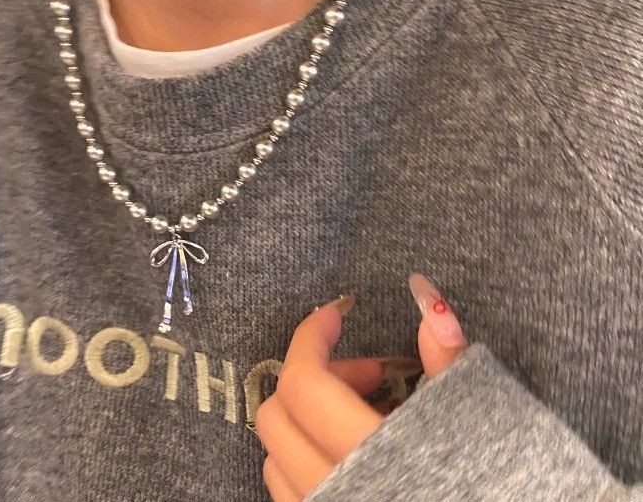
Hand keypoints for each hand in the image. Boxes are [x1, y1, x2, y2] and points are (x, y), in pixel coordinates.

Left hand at [255, 275, 467, 500]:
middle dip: (316, 375)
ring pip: (275, 456)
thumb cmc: (507, 486)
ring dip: (308, 418)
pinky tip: (356, 451)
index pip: (304, 384)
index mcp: (371, 457)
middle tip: (372, 374)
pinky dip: (307, 455)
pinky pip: (290, 492)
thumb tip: (428, 299)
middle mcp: (335, 493)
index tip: (338, 312)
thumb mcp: (484, 420)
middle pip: (277, 414)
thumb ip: (448, 358)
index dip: (312, 335)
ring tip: (369, 412)